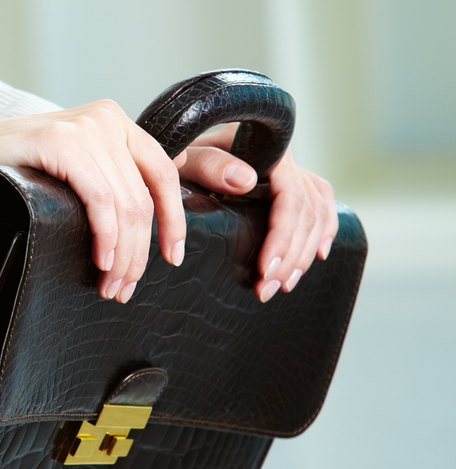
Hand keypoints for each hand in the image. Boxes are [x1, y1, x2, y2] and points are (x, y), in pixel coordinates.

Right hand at [0, 101, 187, 302]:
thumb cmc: (15, 169)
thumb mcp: (73, 169)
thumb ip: (108, 181)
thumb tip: (148, 226)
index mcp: (116, 123)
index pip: (162, 175)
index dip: (173, 221)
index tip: (172, 257)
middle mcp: (107, 119)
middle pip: (143, 198)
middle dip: (140, 253)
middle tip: (124, 287)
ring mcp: (87, 127)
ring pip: (126, 204)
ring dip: (123, 254)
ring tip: (111, 284)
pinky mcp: (63, 141)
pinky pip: (99, 199)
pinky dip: (106, 235)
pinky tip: (102, 259)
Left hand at [178, 124, 337, 301]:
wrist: (173, 157)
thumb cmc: (177, 159)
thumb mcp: (184, 160)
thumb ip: (209, 165)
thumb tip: (246, 180)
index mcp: (265, 150)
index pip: (290, 195)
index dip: (283, 236)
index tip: (264, 268)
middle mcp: (283, 161)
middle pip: (306, 211)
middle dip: (290, 256)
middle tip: (266, 288)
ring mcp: (288, 174)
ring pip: (316, 214)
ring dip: (304, 254)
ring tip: (283, 284)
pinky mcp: (287, 186)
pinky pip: (320, 204)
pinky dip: (324, 229)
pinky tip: (320, 253)